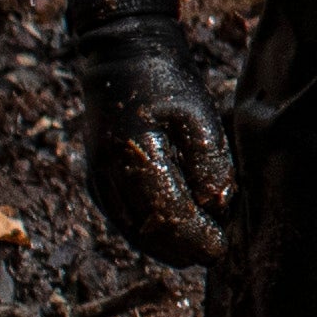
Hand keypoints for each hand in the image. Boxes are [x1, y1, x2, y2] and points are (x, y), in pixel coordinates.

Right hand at [64, 7, 229, 266]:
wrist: (122, 61)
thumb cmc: (168, 84)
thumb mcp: (199, 115)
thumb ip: (209, 161)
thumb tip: (218, 205)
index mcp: (133, 152)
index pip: (166, 210)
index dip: (194, 235)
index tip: (219, 247)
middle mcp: (107, 171)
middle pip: (145, 228)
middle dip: (180, 247)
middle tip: (212, 255)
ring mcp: (97, 177)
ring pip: (130, 229)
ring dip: (162, 246)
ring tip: (194, 254)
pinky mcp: (96, 180)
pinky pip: (121, 218)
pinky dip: (145, 233)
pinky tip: (171, 239)